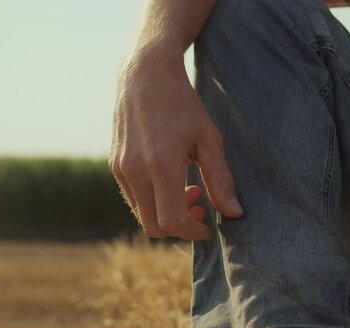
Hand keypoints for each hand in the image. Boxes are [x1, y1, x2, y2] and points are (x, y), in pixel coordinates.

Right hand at [108, 48, 242, 240]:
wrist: (145, 75)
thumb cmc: (183, 105)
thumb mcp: (209, 139)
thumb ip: (221, 180)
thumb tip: (235, 214)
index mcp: (161, 166)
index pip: (172, 221)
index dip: (192, 232)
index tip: (209, 227)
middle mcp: (135, 171)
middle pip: (153, 226)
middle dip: (179, 228)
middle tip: (201, 211)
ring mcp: (121, 169)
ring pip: (142, 214)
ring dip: (166, 214)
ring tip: (190, 191)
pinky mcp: (115, 165)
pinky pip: (133, 198)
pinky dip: (153, 201)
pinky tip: (170, 182)